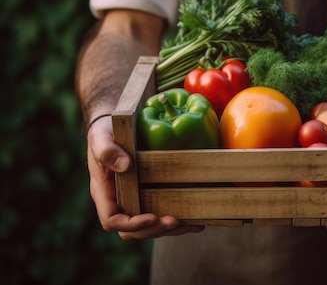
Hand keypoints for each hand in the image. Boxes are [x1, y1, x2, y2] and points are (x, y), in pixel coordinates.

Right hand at [87, 116, 203, 238]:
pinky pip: (162, 213)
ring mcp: (136, 199)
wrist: (118, 124)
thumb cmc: (107, 131)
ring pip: (150, 226)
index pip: (112, 220)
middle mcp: (120, 200)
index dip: (131, 224)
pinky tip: (197, 219)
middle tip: (174, 221)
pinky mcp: (151, 194)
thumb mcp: (101, 136)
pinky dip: (179, 220)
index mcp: (104, 192)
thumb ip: (107, 150)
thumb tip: (125, 166)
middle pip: (133, 230)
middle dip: (154, 229)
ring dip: (170, 229)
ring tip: (191, 225)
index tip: (150, 218)